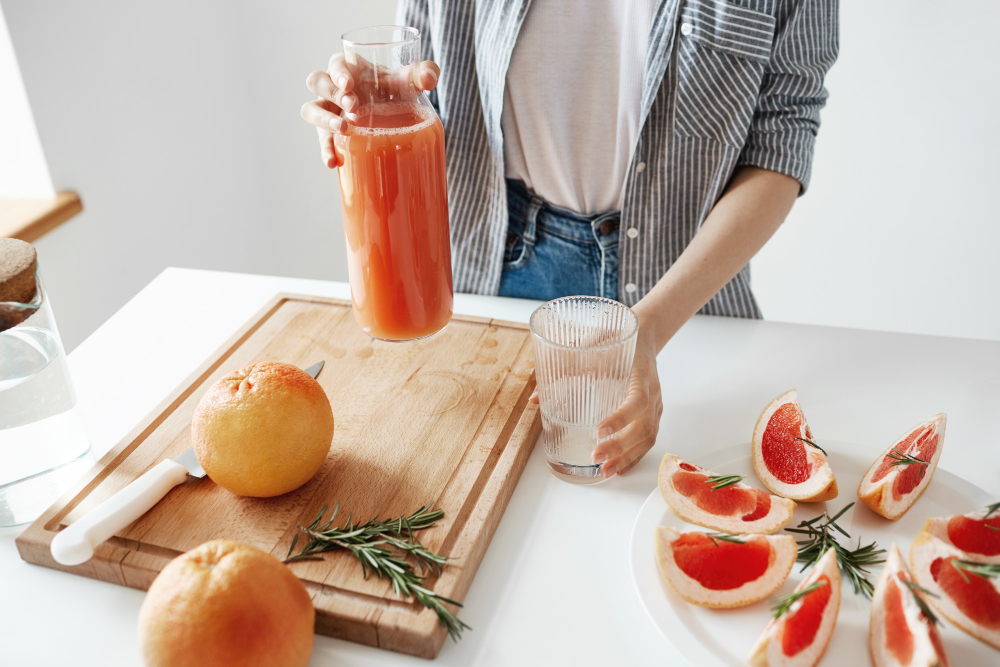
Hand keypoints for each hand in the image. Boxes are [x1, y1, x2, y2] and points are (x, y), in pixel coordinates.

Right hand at [301, 53, 440, 168]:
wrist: (395, 115)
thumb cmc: (396, 91)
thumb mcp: (410, 82)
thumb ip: (424, 73)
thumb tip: (429, 79)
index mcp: (349, 69)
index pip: (336, 64)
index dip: (339, 73)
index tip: (350, 85)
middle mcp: (333, 88)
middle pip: (318, 83)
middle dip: (332, 93)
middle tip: (353, 106)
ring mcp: (328, 111)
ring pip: (310, 109)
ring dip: (323, 119)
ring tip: (342, 128)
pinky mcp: (330, 133)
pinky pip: (321, 141)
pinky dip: (325, 150)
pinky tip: (332, 162)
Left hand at [527, 305, 663, 478]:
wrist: (644, 335)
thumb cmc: (617, 339)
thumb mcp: (591, 347)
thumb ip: (565, 370)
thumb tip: (536, 399)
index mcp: (641, 374)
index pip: (637, 400)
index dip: (620, 418)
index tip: (599, 431)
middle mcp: (653, 392)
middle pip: (643, 426)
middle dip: (620, 446)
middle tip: (596, 457)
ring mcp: (656, 405)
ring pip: (647, 437)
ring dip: (627, 457)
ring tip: (606, 471)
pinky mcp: (654, 414)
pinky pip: (648, 439)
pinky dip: (635, 456)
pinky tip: (620, 468)